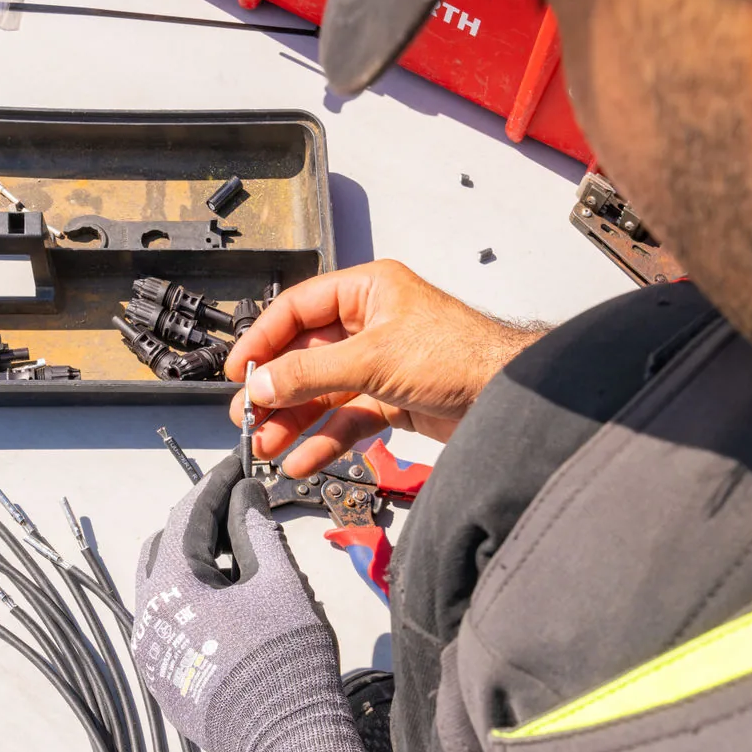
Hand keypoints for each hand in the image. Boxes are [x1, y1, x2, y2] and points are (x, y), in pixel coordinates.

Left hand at [132, 456, 385, 751]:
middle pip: (165, 549)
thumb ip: (256, 529)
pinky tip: (229, 597)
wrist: (289, 744)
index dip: (215, 484)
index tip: (238, 466)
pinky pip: (172, 624)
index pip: (187, 516)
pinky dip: (195, 600)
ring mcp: (153, 654)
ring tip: (238, 549)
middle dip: (199, 521)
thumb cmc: (286, 660)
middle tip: (240, 505)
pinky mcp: (166, 681)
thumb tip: (244, 492)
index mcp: (170, 589)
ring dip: (195, 562)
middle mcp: (147, 619)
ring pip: (164, 589)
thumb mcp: (280, 583)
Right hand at [227, 260, 548, 477]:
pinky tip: (303, 459)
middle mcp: (372, 324)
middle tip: (248, 417)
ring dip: (293, 420)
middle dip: (275, 390)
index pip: (298, 310)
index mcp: (367, 291)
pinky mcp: (394, 400)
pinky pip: (347, 419)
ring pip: (324, 392)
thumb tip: (262, 383)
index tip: (239, 370)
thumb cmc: (463, 354)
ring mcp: (381, 364)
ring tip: (265, 445)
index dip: (264, 339)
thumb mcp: (373, 358)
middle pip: (306, 356)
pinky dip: (325, 439)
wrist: (512, 396)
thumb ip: (311, 373)